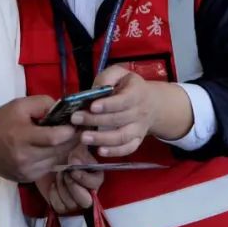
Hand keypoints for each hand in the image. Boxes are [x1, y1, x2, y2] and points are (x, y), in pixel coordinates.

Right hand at [0, 96, 77, 182]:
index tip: (76, 123)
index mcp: (21, 137)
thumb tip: (63, 110)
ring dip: (65, 149)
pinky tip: (52, 147)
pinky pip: (49, 167)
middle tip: (80, 129)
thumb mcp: (18, 105)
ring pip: (57, 160)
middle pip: (59, 150)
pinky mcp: (28, 179)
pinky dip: (54, 157)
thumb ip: (42, 104)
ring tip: (67, 137)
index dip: (69, 131)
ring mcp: (27, 171)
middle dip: (72, 139)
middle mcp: (25, 157)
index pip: (53, 138)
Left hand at [35, 145, 103, 213]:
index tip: (73, 167)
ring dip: (62, 188)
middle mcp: (87, 191)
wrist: (45, 160)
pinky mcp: (62, 205)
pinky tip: (52, 184)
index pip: (96, 183)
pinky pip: (60, 207)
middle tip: (64, 173)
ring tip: (57, 175)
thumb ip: (82, 147)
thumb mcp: (74, 146)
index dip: (84, 178)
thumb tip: (84, 143)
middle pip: (86, 200)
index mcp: (94, 176)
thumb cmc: (63, 152)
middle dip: (73, 186)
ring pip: (72, 204)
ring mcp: (75, 201)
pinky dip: (55, 195)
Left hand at [72, 65, 187, 157]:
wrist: (151, 103)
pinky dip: (114, 152)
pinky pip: (127, 149)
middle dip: (95, 120)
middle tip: (76, 119)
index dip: (108, 104)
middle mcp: (139, 112)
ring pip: (122, 137)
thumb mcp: (120, 74)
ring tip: (84, 137)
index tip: (92, 106)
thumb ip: (107, 77)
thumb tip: (95, 90)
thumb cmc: (128, 87)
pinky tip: (100, 151)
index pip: (123, 100)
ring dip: (102, 139)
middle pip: (118, 119)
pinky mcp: (137, 140)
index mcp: (136, 93)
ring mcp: (139, 128)